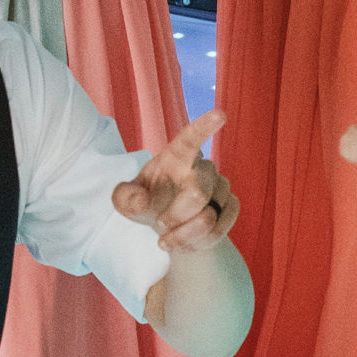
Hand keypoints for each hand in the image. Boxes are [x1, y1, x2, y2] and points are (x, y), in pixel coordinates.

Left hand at [112, 108, 236, 253]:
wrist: (168, 223)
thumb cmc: (147, 201)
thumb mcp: (127, 199)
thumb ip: (125, 197)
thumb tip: (142, 201)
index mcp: (178, 156)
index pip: (191, 138)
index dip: (204, 127)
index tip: (220, 114)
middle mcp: (203, 167)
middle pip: (197, 195)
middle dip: (175, 217)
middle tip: (159, 225)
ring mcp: (221, 186)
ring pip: (209, 218)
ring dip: (184, 236)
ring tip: (168, 239)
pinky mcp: (231, 205)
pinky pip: (220, 229)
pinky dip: (199, 242)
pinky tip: (186, 242)